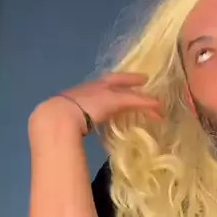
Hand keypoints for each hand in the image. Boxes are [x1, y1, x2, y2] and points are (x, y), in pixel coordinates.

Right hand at [29, 72, 161, 134]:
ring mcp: (106, 93)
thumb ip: (71, 124)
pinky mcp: (117, 101)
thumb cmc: (57, 120)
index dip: (109, 85)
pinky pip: (137, 101)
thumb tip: (67, 137)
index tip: (118, 85)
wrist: (58, 116)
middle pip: (117, 81)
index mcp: (81, 91)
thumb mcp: (66, 119)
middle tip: (143, 80)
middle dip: (130, 80)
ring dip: (144, 99)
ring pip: (130, 94)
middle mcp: (94, 87)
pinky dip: (148, 105)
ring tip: (157, 103)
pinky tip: (159, 109)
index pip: (98, 85)